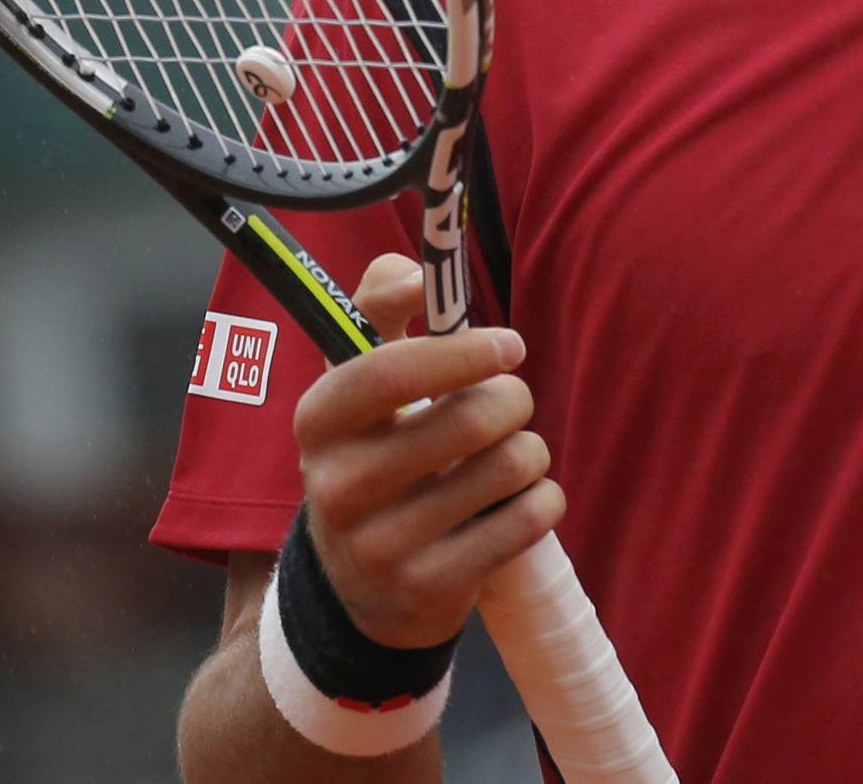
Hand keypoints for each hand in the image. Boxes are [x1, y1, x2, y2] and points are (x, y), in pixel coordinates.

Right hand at [292, 253, 565, 647]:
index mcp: (319, 420)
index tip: (509, 345)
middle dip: (512, 399)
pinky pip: (524, 521)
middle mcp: (338, 486)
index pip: (390, 372)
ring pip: (506, 468)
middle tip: (511, 402)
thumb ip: (381, 301)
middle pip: (468, 419)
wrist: (362, 583)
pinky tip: (522, 497)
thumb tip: (416, 272)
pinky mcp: (428, 589)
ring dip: (531, 449)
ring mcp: (381, 547)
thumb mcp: (360, 374)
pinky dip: (543, 498)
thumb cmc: (376, 447)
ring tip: (514, 453)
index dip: (462, 352)